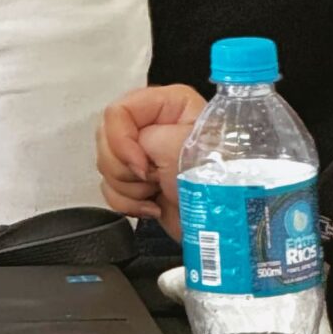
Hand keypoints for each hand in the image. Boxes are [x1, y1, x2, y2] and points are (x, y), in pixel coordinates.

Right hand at [97, 83, 205, 240]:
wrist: (227, 228)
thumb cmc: (216, 181)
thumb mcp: (182, 149)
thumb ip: (147, 140)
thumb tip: (131, 160)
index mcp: (167, 105)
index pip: (118, 112)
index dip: (121, 141)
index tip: (142, 167)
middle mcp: (152, 125)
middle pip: (106, 138)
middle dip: (124, 167)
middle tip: (153, 180)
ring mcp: (144, 156)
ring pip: (106, 165)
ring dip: (128, 187)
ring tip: (157, 193)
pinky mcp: (140, 185)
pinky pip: (109, 189)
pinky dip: (126, 203)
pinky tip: (152, 208)